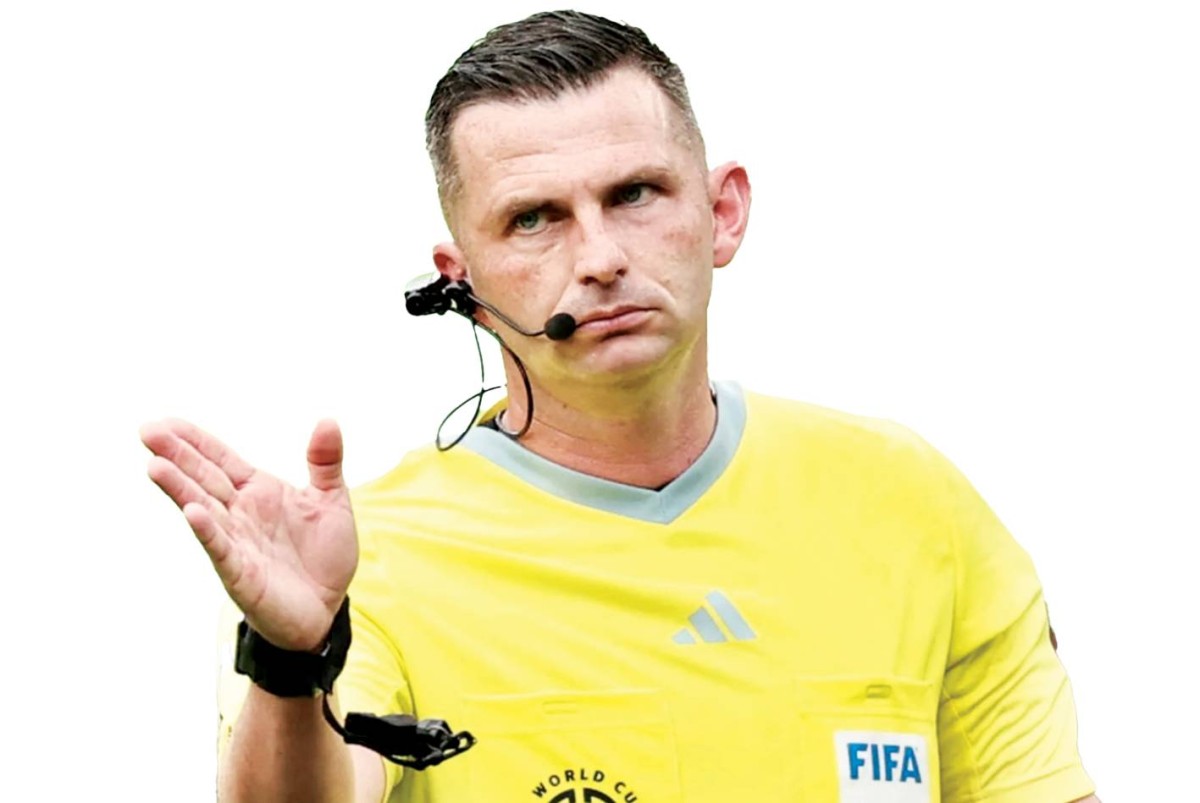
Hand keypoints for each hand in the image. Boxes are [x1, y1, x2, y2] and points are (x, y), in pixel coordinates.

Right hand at [140, 418, 357, 651]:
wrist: (328, 608)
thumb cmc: (324, 555)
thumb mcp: (331, 501)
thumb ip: (325, 462)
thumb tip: (328, 419)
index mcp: (259, 491)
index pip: (220, 460)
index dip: (195, 441)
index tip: (167, 422)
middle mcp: (240, 514)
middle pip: (204, 478)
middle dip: (177, 455)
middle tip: (147, 431)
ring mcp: (237, 542)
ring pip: (203, 510)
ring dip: (180, 489)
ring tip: (155, 466)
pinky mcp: (242, 573)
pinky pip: (222, 548)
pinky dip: (208, 531)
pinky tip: (192, 513)